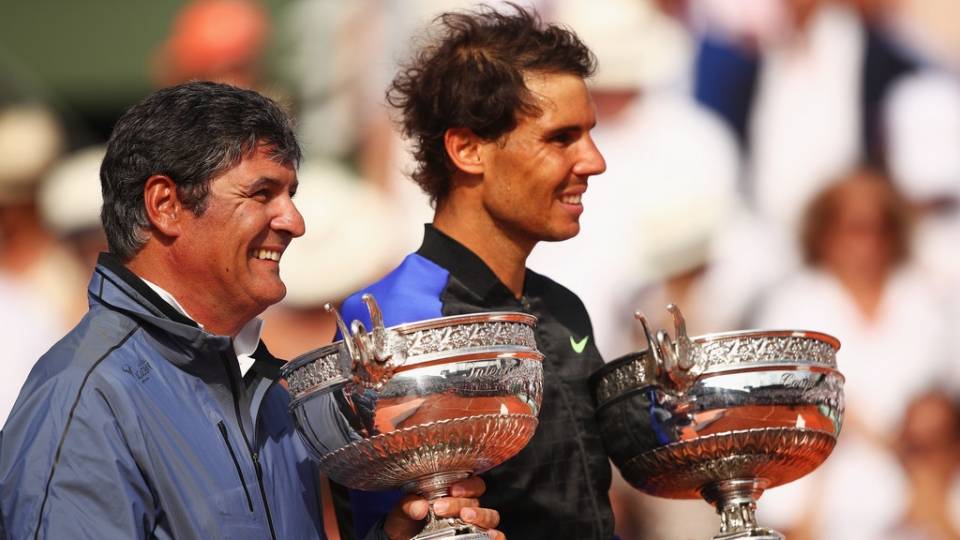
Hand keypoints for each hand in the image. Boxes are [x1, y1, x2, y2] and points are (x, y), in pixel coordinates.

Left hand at [383, 476, 503, 539]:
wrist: (403, 539)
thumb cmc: (407, 523)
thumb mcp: (403, 512)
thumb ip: (409, 506)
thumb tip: (420, 507)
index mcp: (455, 494)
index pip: (472, 484)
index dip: (467, 485)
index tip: (452, 489)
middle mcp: (468, 508)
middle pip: (477, 501)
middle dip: (460, 503)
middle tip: (442, 508)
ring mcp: (473, 526)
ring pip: (490, 517)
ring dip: (480, 516)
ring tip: (465, 518)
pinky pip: (496, 537)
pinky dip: (497, 536)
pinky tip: (489, 535)